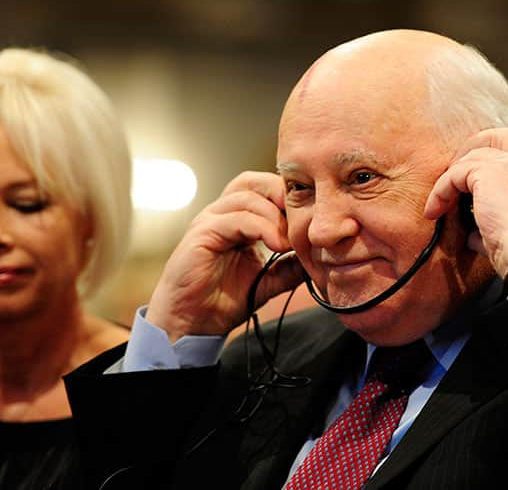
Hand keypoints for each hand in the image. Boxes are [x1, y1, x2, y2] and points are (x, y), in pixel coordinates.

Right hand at [145, 171, 306, 342]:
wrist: (191, 324)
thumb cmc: (220, 300)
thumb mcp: (266, 281)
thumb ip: (288, 268)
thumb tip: (316, 259)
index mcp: (235, 220)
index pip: (262, 189)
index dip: (286, 196)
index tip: (310, 217)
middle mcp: (220, 215)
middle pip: (253, 182)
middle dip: (281, 194)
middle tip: (302, 217)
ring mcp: (208, 222)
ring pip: (246, 198)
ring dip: (274, 216)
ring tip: (288, 242)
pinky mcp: (201, 234)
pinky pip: (235, 219)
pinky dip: (260, 228)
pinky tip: (276, 245)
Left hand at [423, 128, 507, 276]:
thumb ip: (494, 226)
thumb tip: (474, 235)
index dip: (493, 154)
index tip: (472, 177)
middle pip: (495, 137)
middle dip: (469, 150)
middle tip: (451, 177)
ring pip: (470, 158)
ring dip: (449, 181)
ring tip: (438, 205)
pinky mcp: (489, 172)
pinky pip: (454, 174)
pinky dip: (440, 192)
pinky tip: (434, 211)